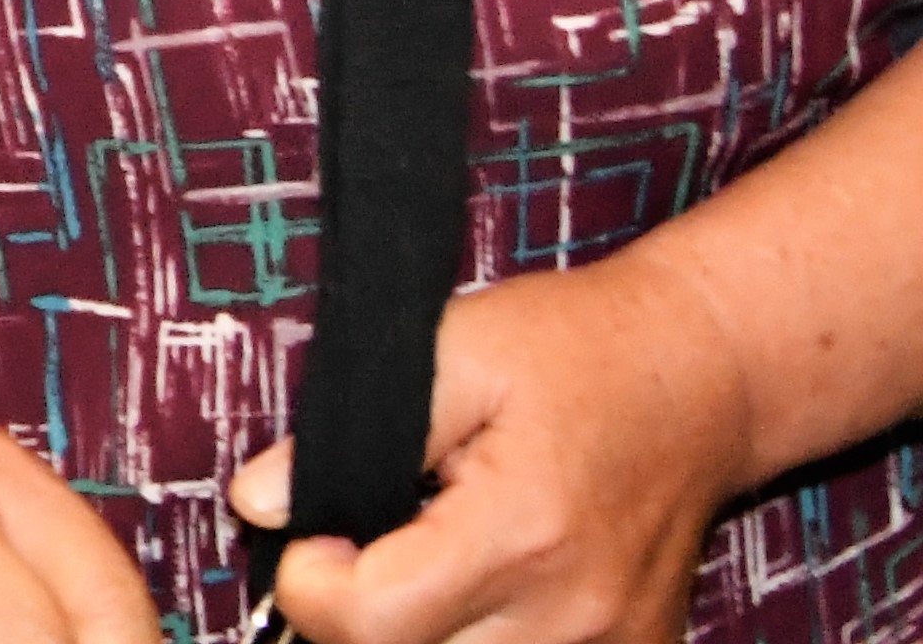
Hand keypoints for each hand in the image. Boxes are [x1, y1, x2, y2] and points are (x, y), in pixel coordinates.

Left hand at [232, 251, 749, 643]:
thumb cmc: (574, 348)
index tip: (312, 539)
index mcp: (522, 532)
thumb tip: (260, 500)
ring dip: (414, 633)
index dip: (312, 585)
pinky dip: (473, 638)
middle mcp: (574, 613)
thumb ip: (346, 430)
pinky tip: (474, 585)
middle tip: (355, 550)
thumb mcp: (450, 348)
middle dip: (355, 617)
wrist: (702, 374)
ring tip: (416, 563)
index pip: (373, 620)